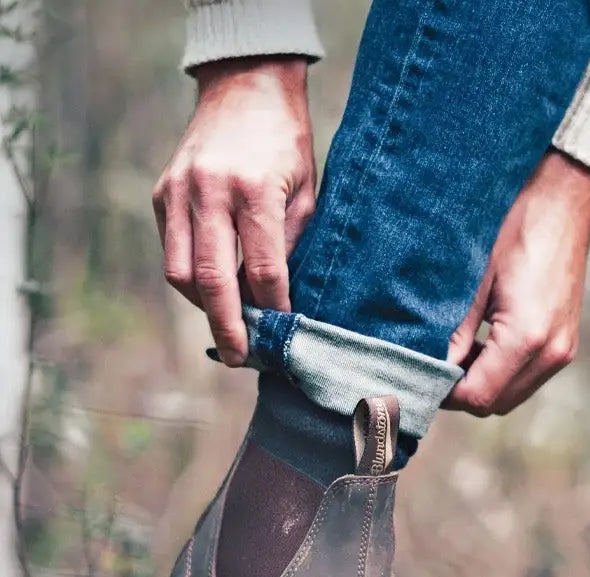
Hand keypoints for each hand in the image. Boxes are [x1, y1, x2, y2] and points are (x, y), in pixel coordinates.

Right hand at [153, 57, 316, 366]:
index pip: (264, 268)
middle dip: (227, 324)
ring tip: (229, 327)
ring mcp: (178, 192)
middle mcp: (209, 192)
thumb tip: (283, 297)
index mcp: (254, 191)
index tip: (284, 334)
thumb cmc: (287, 142)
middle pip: (211, 279)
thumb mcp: (308, 190)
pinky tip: (215, 291)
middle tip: (240, 357)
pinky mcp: (162, 192)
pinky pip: (171, 250)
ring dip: (203, 306)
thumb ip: (293, 242)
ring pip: (179, 271)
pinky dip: (190, 278)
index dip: (274, 307)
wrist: (245, 87)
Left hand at [444, 152, 589, 416]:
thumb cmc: (516, 227)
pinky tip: (482, 343)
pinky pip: (527, 377)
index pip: (477, 395)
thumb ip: (455, 331)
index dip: (442, 390)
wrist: (564, 202)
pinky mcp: (566, 343)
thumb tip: (431, 366)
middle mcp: (552, 353)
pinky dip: (500, 371)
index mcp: (527, 338)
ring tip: (455, 351)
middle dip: (460, 391)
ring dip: (481, 382)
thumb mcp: (474, 278)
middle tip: (430, 362)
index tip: (417, 370)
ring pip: (510, 394)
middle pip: (494, 403)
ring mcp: (563, 350)